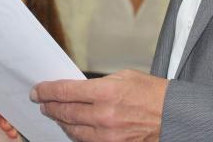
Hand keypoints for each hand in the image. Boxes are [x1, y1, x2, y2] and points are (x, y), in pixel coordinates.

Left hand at [30, 70, 166, 141]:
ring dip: (61, 121)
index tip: (37, 90)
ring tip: (55, 114)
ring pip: (72, 130)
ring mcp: (108, 136)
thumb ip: (98, 84)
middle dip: (50, 106)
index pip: (65, 91)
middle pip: (65, 112)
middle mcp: (104, 116)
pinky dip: (76, 134)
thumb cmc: (153, 94)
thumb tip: (77, 89)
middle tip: (42, 102)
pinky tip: (72, 128)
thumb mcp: (124, 77)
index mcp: (106, 92)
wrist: (174, 117)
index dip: (47, 91)